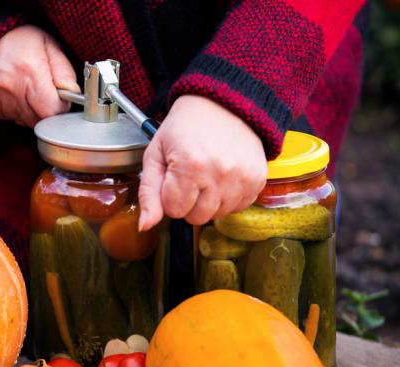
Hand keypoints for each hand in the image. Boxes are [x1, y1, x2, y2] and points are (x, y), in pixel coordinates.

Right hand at [0, 25, 78, 126]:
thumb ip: (65, 72)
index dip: (58, 107)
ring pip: (22, 120)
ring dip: (28, 110)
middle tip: (40, 91)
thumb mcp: (51, 46)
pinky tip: (11, 92)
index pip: (51, 111)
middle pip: (37, 119)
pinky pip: (6, 117)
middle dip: (44, 109)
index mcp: (30, 72)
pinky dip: (12, 109)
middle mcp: (9, 86)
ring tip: (24, 88)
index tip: (58, 98)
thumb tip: (72, 94)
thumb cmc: (22, 41)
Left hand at [138, 95, 267, 229]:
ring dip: (208, 201)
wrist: (222, 103)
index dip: (170, 194)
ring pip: (217, 215)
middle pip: (195, 217)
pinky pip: (238, 207)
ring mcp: (242, 178)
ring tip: (207, 173)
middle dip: (188, 201)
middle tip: (190, 175)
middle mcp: (219, 174)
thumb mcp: (155, 154)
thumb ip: (148, 193)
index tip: (174, 174)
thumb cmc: (184, 127)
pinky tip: (223, 176)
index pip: (174, 210)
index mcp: (190, 166)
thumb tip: (144, 226)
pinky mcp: (258, 179)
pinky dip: (228, 197)